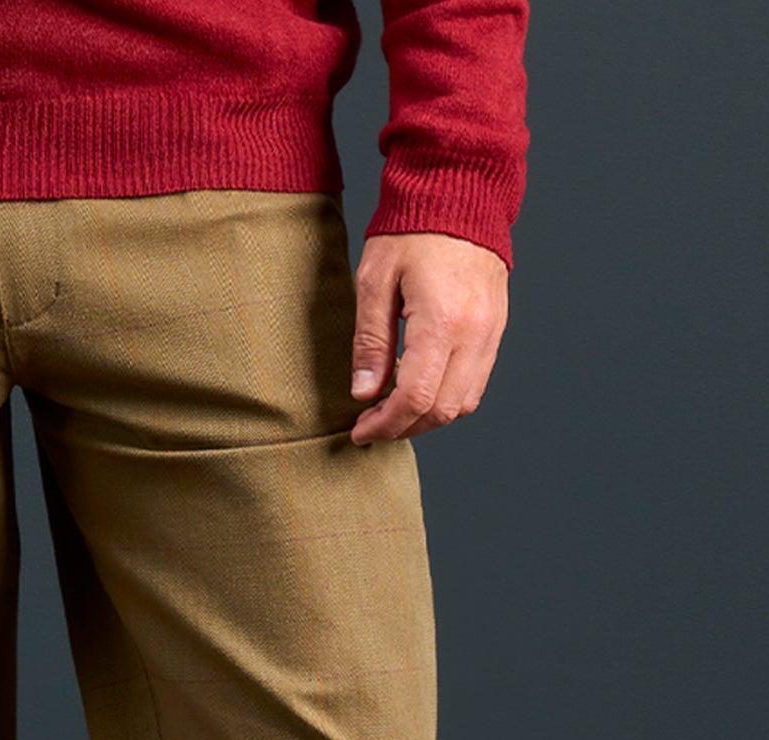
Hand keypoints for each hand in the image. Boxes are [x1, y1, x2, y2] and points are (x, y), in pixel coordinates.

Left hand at [349, 233, 508, 445]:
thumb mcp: (375, 281)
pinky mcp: (496, 329)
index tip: (360, 430)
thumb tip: (364, 393)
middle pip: (442, 410)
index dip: (385, 424)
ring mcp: (491, 332)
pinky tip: (420, 389)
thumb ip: (370, 341)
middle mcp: (474, 332)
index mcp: (441, 320)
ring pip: (464, 404)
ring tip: (394, 411)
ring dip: (427, 418)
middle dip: (403, 428)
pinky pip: (476, 383)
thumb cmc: (412, 229)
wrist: (460, 191)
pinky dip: (448, 398)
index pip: (415, 397)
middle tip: (372, 425)